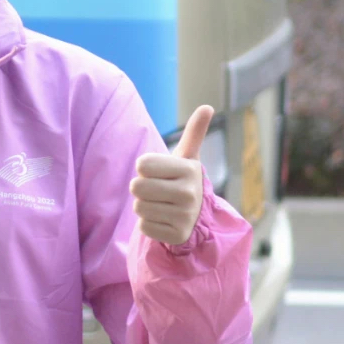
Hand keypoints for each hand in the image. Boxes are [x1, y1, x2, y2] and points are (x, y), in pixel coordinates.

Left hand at [129, 104, 210, 245]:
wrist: (198, 216)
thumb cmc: (183, 179)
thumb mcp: (188, 156)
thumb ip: (194, 132)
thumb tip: (207, 107)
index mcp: (189, 169)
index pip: (142, 165)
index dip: (145, 168)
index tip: (159, 172)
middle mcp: (189, 194)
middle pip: (136, 188)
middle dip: (142, 188)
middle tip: (158, 189)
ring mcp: (183, 217)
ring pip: (138, 208)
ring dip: (144, 206)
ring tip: (161, 204)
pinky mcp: (176, 236)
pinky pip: (143, 227)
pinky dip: (149, 223)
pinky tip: (164, 219)